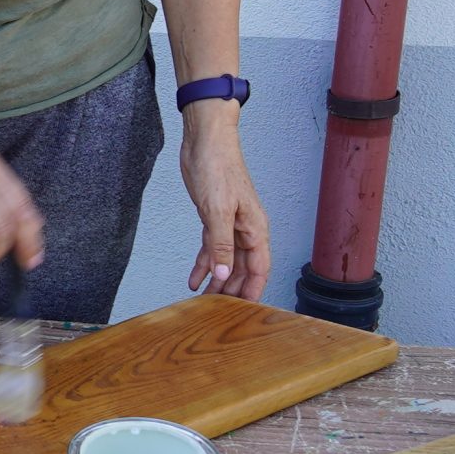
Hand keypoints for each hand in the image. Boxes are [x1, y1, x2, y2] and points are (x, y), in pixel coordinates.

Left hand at [180, 106, 269, 299]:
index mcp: (255, 228)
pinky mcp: (213, 218)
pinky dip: (204, 264)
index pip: (260, 268)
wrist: (205, 142)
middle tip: (219, 311)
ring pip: (226, 260)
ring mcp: (229, 224)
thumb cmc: (218, 168)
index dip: (253, 290)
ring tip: (205, 302)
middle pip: (242, 268)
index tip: (245, 311)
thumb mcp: (217, 211)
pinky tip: (194, 280)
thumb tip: (224, 274)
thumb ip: (220, 244)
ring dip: (217, 280)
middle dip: (232, 289)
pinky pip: (211, 248)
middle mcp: (245, 229)